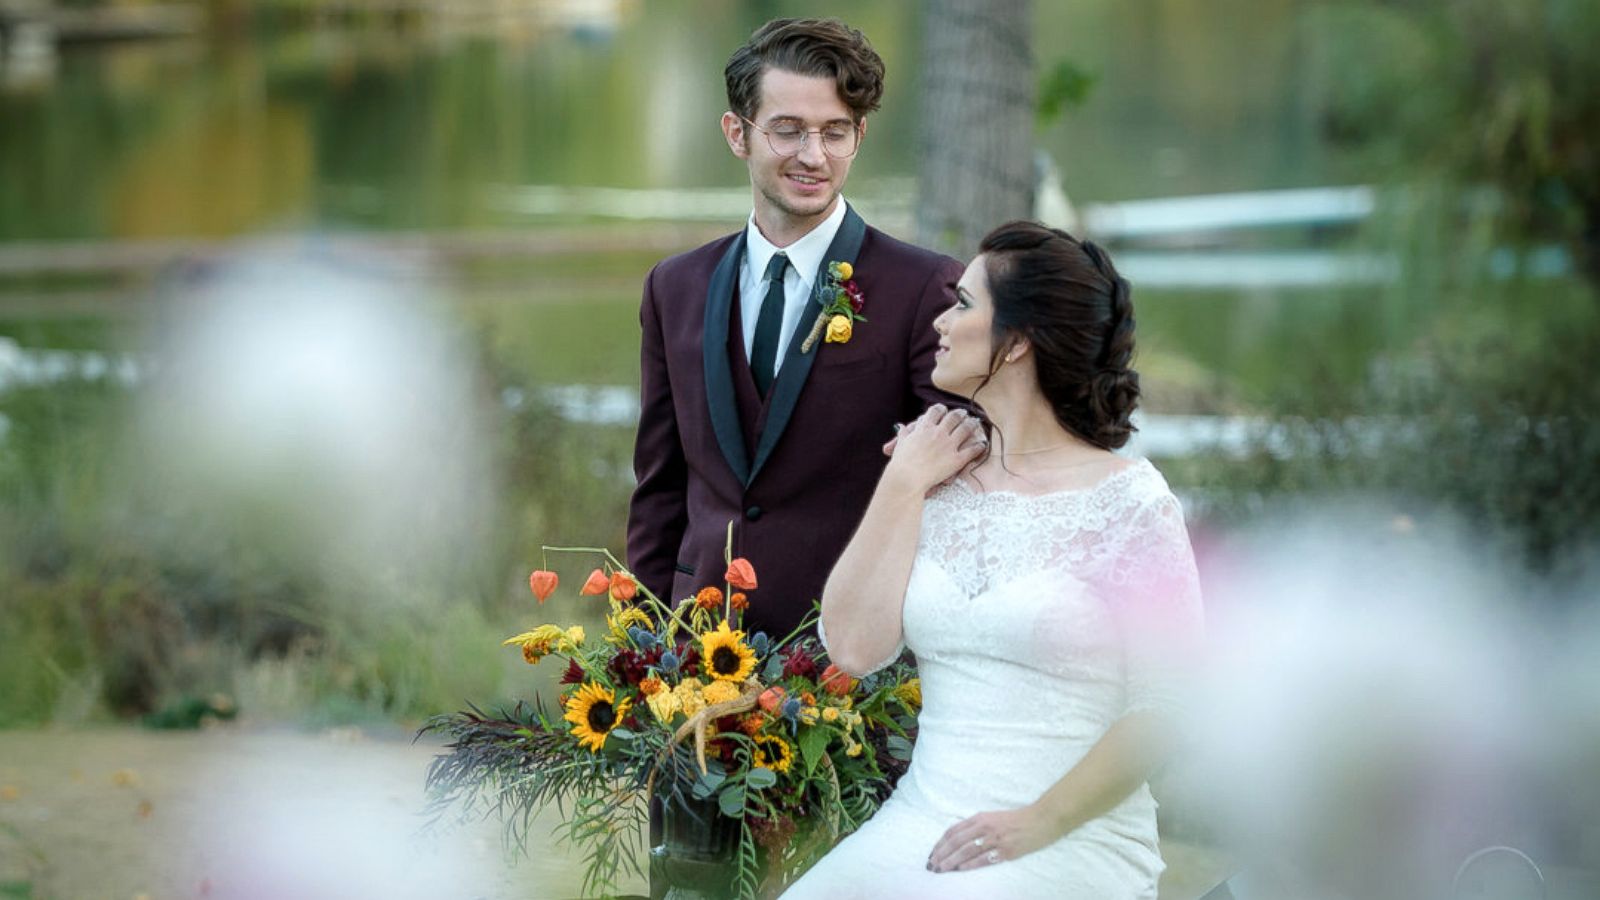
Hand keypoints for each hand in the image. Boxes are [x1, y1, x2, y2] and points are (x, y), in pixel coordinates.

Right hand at [880, 405, 986, 494]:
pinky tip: (982, 444)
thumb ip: (903, 434)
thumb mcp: (901, 444)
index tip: (943, 410)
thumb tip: (901, 426)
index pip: (935, 411)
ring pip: (965, 429)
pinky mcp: (956, 459)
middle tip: (963, 413)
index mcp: (924, 428)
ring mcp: (949, 445)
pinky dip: (979, 446)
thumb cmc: (901, 462)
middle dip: (960, 414)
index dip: (941, 409)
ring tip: (975, 423)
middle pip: (954, 417)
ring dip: (972, 424)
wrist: (908, 478)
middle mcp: (938, 433)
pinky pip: (972, 450)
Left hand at [926, 805, 1058, 872]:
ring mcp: (995, 840)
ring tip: (941, 869)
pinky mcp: (1006, 851)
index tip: (932, 853)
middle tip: (931, 865)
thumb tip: (958, 839)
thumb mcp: (993, 817)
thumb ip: (976, 825)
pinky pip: (984, 859)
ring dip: (951, 861)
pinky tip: (960, 870)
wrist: (1041, 820)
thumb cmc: (1016, 819)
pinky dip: (970, 865)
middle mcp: (985, 828)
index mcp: (980, 818)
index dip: (941, 843)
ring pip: (967, 851)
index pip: (954, 831)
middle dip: (942, 854)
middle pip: (957, 842)